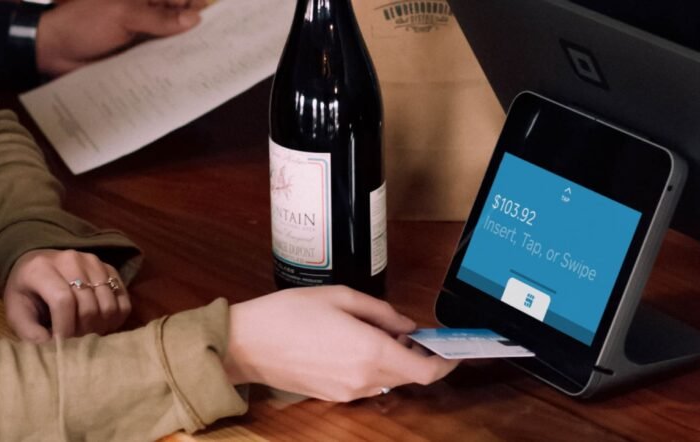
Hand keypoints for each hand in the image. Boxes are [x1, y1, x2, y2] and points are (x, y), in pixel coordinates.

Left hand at [3, 249, 130, 342]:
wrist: (38, 265)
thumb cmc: (26, 292)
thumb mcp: (16, 311)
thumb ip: (30, 332)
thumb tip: (54, 348)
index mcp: (41, 268)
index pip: (63, 301)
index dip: (65, 328)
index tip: (61, 345)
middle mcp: (70, 260)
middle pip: (88, 304)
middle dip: (83, 330)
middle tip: (74, 340)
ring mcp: (93, 262)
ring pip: (108, 304)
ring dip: (100, 326)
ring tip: (87, 332)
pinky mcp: (109, 268)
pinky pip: (123, 300)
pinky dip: (116, 318)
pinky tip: (102, 324)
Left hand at [36, 0, 207, 75]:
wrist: (52, 50)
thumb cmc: (82, 23)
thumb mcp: (123, 15)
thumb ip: (159, 18)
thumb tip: (193, 19)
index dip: (201, 5)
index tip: (222, 18)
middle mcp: (146, 13)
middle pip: (181, 19)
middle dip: (199, 30)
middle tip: (222, 45)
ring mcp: (143, 35)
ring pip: (173, 41)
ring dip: (187, 51)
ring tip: (210, 62)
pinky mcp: (138, 56)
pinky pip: (160, 60)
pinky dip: (172, 66)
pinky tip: (187, 75)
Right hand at [223, 286, 458, 401]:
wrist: (247, 343)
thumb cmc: (289, 314)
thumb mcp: (341, 297)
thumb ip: (381, 312)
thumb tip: (406, 324)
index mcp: (370, 352)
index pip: (425, 371)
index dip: (445, 362)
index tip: (453, 351)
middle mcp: (363, 379)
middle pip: (407, 376)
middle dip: (415, 355)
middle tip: (407, 330)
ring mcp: (347, 392)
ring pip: (386, 380)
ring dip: (392, 360)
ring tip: (377, 333)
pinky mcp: (332, 395)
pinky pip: (365, 384)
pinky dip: (371, 367)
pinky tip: (355, 345)